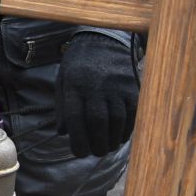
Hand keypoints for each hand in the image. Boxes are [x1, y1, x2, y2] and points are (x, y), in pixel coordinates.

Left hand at [57, 32, 139, 157]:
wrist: (102, 41)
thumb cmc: (78, 67)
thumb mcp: (63, 83)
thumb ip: (62, 107)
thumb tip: (62, 133)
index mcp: (74, 86)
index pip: (75, 118)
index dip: (78, 139)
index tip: (80, 152)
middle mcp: (96, 86)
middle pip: (98, 122)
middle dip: (97, 143)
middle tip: (96, 153)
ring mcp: (116, 86)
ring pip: (117, 119)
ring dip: (113, 138)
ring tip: (108, 147)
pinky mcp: (132, 86)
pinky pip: (133, 112)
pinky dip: (127, 128)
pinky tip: (121, 136)